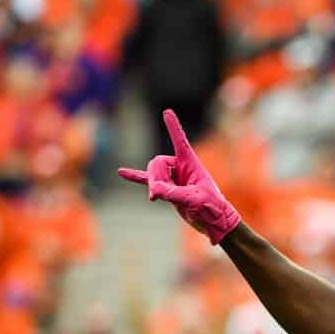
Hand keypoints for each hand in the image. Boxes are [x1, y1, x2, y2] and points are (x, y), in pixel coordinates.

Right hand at [118, 110, 240, 243]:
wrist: (213, 222)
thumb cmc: (211, 207)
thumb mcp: (194, 200)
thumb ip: (174, 193)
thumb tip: (154, 190)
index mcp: (191, 164)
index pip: (180, 142)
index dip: (173, 127)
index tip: (167, 112)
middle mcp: (181, 167)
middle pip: (158, 162)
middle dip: (155, 176)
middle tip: (158, 194)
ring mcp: (172, 177)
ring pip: (152, 173)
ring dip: (152, 184)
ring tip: (155, 198)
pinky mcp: (167, 188)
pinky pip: (147, 180)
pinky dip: (135, 177)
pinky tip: (121, 172)